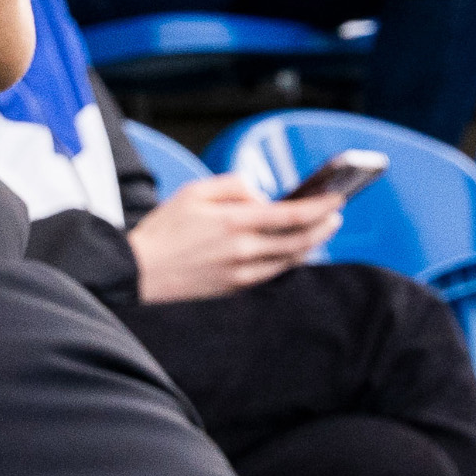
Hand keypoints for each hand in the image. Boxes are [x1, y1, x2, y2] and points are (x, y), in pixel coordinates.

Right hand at [130, 175, 340, 303]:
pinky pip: (273, 274)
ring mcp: (241, 274)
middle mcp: (242, 250)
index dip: (320, 206)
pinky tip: (297, 250)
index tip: (337, 198)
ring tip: (323, 229)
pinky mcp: (235, 289)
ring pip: (290, 259)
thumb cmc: (164, 230)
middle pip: (299, 239)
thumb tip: (262, 196)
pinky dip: (291, 260)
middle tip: (336, 214)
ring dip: (312, 244)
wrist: (137, 273)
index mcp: (233, 222)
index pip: (291, 214)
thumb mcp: (194, 192)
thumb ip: (234, 185)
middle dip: (323, 225)